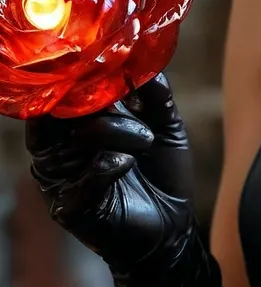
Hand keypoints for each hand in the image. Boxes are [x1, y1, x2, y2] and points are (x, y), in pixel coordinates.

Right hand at [26, 73, 192, 267]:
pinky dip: (105, 167)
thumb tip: (148, 65)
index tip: (98, 58)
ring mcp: (62, 179)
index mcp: (77, 126)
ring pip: (70, 143)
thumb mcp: (166, 128)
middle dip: (95, 101)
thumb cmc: (162, 175)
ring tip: (145, 140)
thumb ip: (157, 97)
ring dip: (112, 133)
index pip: (62, 93)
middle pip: (60, 112)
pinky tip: (126, 162)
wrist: (174, 228)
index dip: (76, 75)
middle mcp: (61, 149)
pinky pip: (78, 183)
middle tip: (125, 98)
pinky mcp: (70, 209)